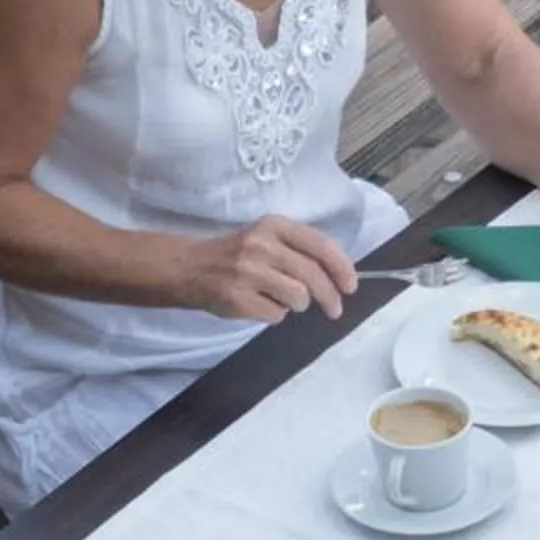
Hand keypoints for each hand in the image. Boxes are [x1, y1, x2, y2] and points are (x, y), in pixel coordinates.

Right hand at [180, 216, 357, 323]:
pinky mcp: (238, 297)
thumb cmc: (237, 254)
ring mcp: (248, 272)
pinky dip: (274, 314)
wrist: (189, 267)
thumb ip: (299, 249)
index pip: (320, 246)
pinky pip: (275, 314)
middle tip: (335, 310)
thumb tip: (339, 273)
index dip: (341, 268)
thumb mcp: (266, 237)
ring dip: (298, 305)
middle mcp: (262, 245)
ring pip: (298, 297)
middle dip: (330, 297)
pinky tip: (261, 304)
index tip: (351, 286)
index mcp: (274, 226)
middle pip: (313, 275)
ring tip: (284, 300)